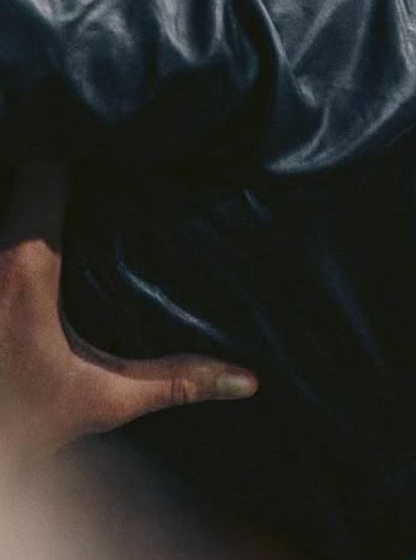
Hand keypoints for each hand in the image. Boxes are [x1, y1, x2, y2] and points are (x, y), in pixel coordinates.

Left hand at [0, 162, 256, 462]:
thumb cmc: (19, 421)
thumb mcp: (100, 400)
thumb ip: (173, 382)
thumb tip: (246, 381)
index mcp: (25, 270)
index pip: (40, 174)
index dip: (69, 148)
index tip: (103, 138)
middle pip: (16, 178)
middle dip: (48, 166)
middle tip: (91, 151)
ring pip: (3, 201)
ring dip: (26, 195)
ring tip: (65, 187)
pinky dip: (14, 219)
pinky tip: (38, 221)